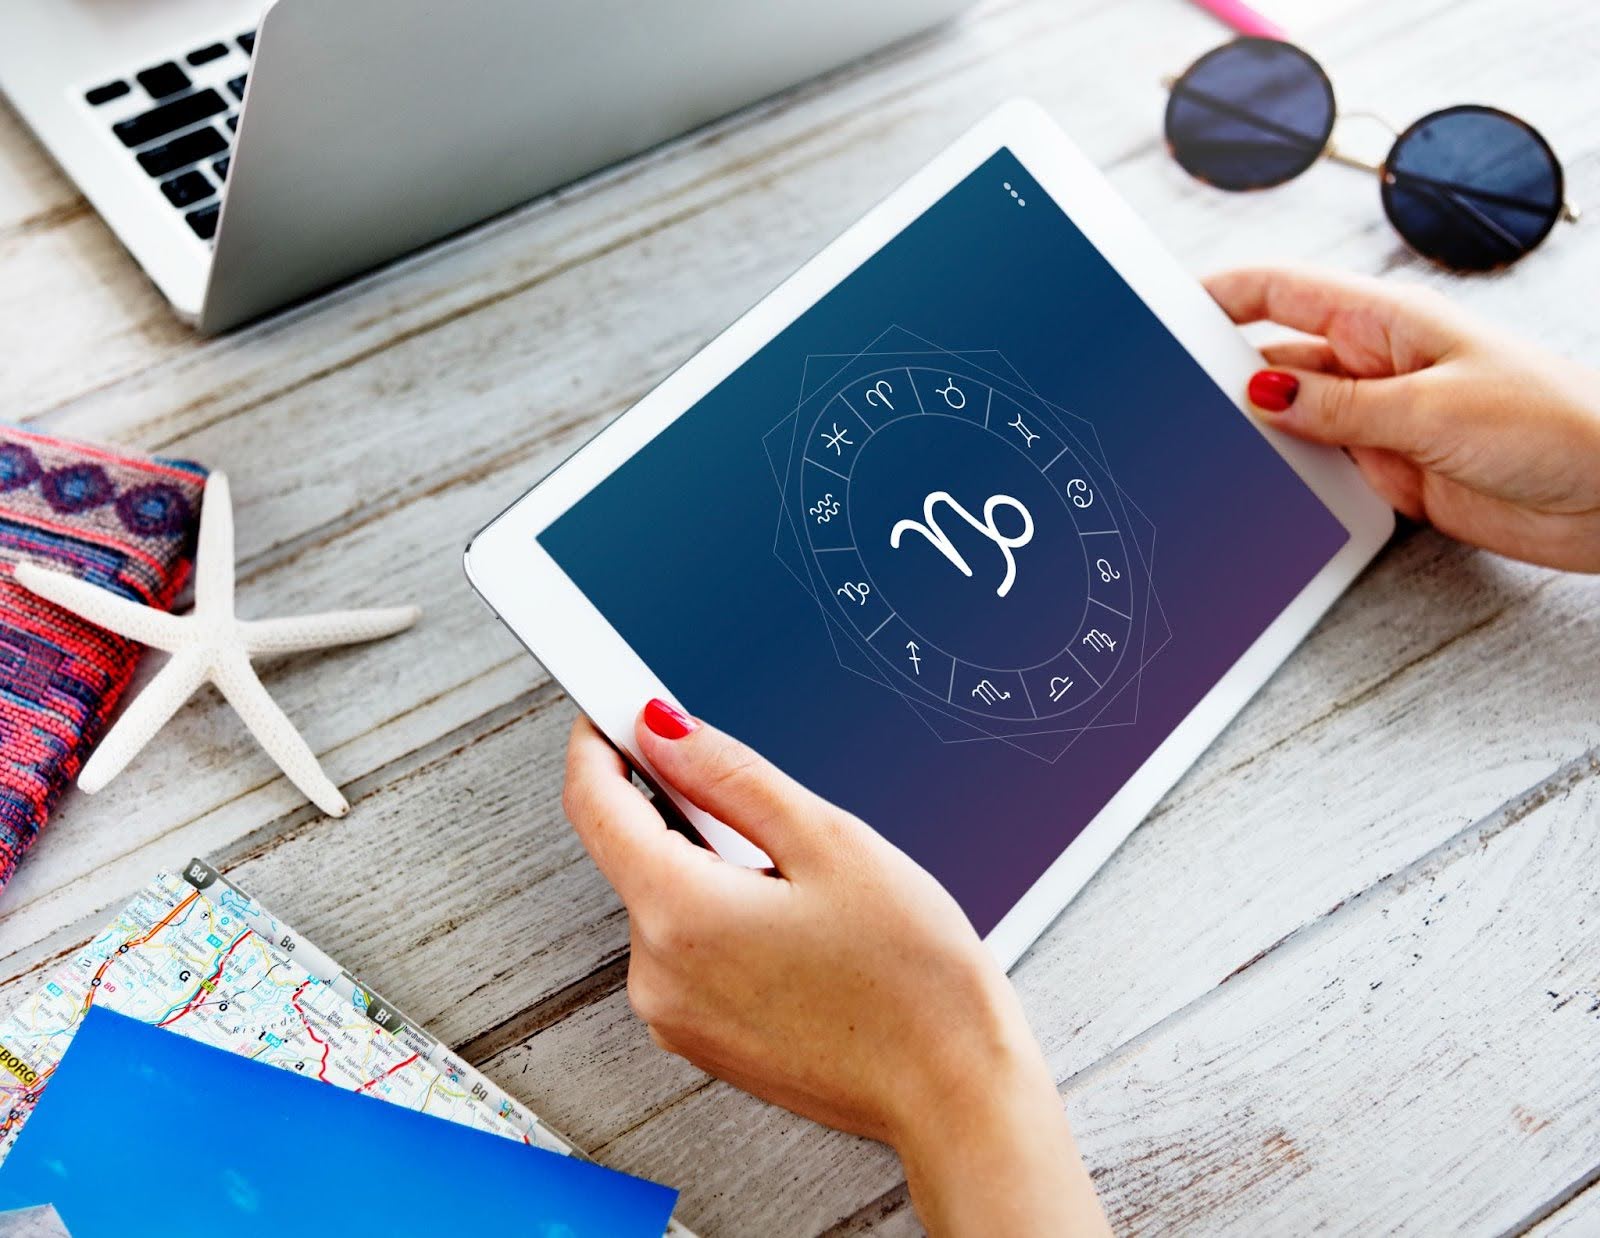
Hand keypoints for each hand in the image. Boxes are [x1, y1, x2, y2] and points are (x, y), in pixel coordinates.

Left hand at [562, 701, 1108, 1235]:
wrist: (955, 1091)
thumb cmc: (913, 981)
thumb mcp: (829, 842)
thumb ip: (730, 776)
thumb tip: (664, 731)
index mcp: (680, 915)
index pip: (593, 805)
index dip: (599, 743)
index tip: (612, 709)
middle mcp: (656, 976)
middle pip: (635, 854)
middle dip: (685, 812)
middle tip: (766, 807)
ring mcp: (675, 1017)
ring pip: (667, 902)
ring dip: (712, 871)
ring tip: (806, 888)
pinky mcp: (701, 1040)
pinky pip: (687, 953)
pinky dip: (723, 920)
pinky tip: (797, 931)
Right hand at [1205, 266, 1599, 572]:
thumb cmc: (1554, 424)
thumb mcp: (1430, 408)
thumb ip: (1338, 407)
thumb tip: (1260, 393)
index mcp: (1388, 321)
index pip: (1283, 291)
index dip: (1222, 293)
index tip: (1166, 311)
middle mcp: (1376, 366)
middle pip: (1276, 359)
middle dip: (1224, 372)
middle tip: (1169, 397)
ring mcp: (1380, 420)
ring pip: (1292, 420)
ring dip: (1256, 434)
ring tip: (1204, 449)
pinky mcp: (1391, 472)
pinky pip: (1319, 470)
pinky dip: (1287, 478)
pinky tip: (1257, 488)